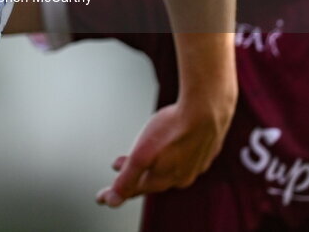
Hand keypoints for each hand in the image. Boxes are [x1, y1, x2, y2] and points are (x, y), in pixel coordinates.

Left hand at [95, 92, 232, 206]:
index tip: (102, 195)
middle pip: (152, 178)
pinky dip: (172, 152)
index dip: (116, 191)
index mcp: (164, 180)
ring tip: (143, 151)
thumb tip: (112, 201)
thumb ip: (127, 178)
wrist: (207, 108)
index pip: (135, 190)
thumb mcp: (141, 154)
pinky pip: (185, 155)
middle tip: (117, 163)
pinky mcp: (206, 148)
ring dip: (154, 162)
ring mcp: (196, 163)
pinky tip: (170, 143)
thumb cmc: (173, 128)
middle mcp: (182, 176)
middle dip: (133, 173)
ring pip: (170, 167)